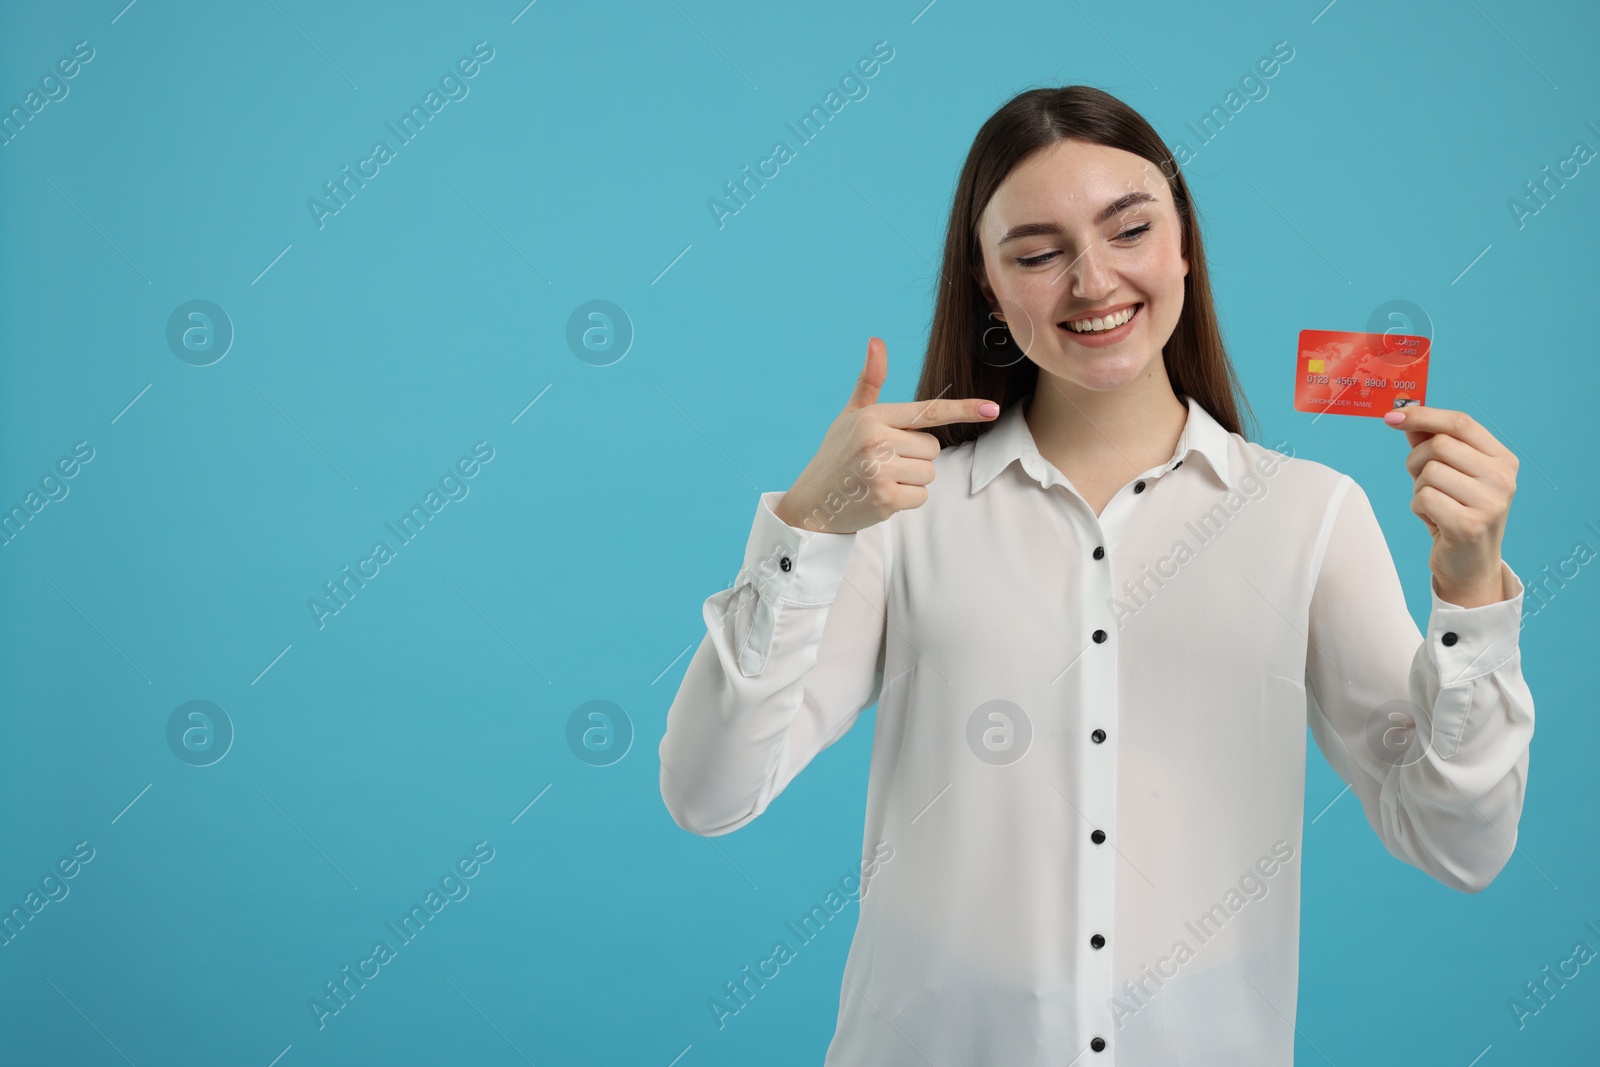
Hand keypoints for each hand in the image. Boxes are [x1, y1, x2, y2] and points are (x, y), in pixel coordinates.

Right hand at [774, 337, 999, 533]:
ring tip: (880, 479)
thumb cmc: (837, 455)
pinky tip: (881, 496)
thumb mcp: (851, 415)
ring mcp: (880, 470)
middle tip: (884, 463)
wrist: (812, 502)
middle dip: (916, 457)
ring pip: (929, 473)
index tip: (991, 408)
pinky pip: (921, 496)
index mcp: (873, 416)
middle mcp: (877, 440)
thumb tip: (877, 340)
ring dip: (911, 480)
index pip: (928, 411)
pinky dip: (906, 500)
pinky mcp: (885, 498)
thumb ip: (870, 381)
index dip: (963, 409)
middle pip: (933, 448)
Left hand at [1384, 404, 1517, 607]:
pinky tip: (1434, 520)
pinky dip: (1418, 507)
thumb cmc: (1457, 512)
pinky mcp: (1469, 525)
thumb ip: (1431, 442)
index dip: (1423, 415)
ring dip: (1418, 488)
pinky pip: (1423, 498)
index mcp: (1503, 459)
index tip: (1392, 416)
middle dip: (1416, 460)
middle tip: (1422, 481)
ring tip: (1435, 504)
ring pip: (1428, 472)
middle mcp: (1503, 478)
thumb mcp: (1449, 473)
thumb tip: (1405, 413)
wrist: (1470, 564)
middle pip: (1439, 445)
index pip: (1461, 422)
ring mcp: (1490, 502)